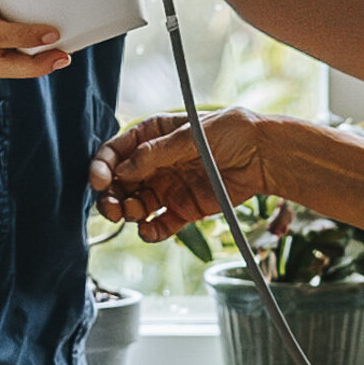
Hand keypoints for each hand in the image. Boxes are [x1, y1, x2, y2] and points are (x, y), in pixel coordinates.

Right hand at [90, 108, 261, 238]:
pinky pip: (159, 225)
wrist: (263, 155)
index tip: (100, 181)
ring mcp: (167, 187)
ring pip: (135, 205)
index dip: (102, 167)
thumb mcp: (190, 136)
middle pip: (119, 183)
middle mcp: (155, 164)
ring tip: (134, 213)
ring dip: (128, 212)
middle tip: (111, 208)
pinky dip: (150, 232)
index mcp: (152, 137)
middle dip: (110, 196)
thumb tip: (122, 170)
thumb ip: (155, 154)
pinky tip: (149, 231)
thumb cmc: (230, 132)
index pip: (115, 152)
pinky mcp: (182, 209)